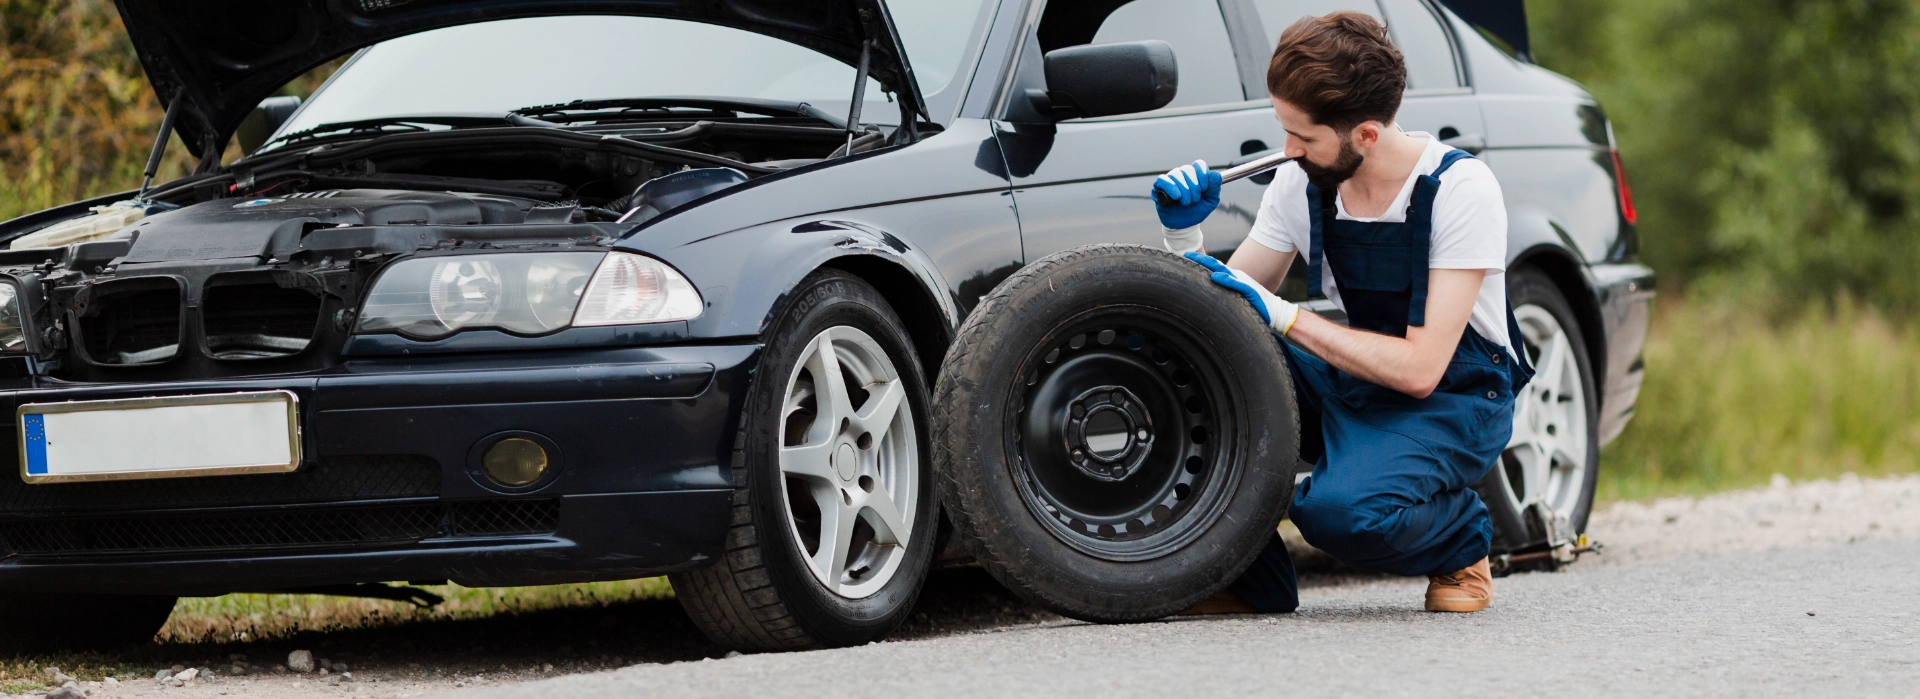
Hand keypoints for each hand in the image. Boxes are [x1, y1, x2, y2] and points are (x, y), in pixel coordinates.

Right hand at [1153, 160, 1221, 230]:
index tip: (1204, 189)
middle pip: (1187, 170)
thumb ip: (1215, 187)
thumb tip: (1215, 173)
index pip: (1199, 165)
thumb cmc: (1197, 210)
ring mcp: (1170, 179)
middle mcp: (1182, 174)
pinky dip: (1170, 187)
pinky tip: (1176, 197)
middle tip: (1194, 201)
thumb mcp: (1211, 201)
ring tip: (1185, 203)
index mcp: (1195, 175)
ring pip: (1176, 174)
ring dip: (1184, 191)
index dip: (1202, 176)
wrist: (1184, 225)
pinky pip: (1162, 180)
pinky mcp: (1158, 187)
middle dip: (1193, 188)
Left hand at [1183, 252, 1300, 334]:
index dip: (1200, 262)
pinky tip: (1215, 276)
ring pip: (1224, 271)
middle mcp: (1237, 278)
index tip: (1185, 257)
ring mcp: (1243, 283)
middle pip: (1216, 266)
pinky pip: (1236, 285)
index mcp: (1233, 279)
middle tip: (1185, 254)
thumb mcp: (1237, 298)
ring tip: (1195, 260)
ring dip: (1209, 265)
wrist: (1276, 313)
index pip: (1214, 268)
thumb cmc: (1256, 306)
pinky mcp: (1250, 292)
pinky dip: (1226, 280)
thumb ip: (1225, 293)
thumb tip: (1211, 291)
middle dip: (1200, 260)